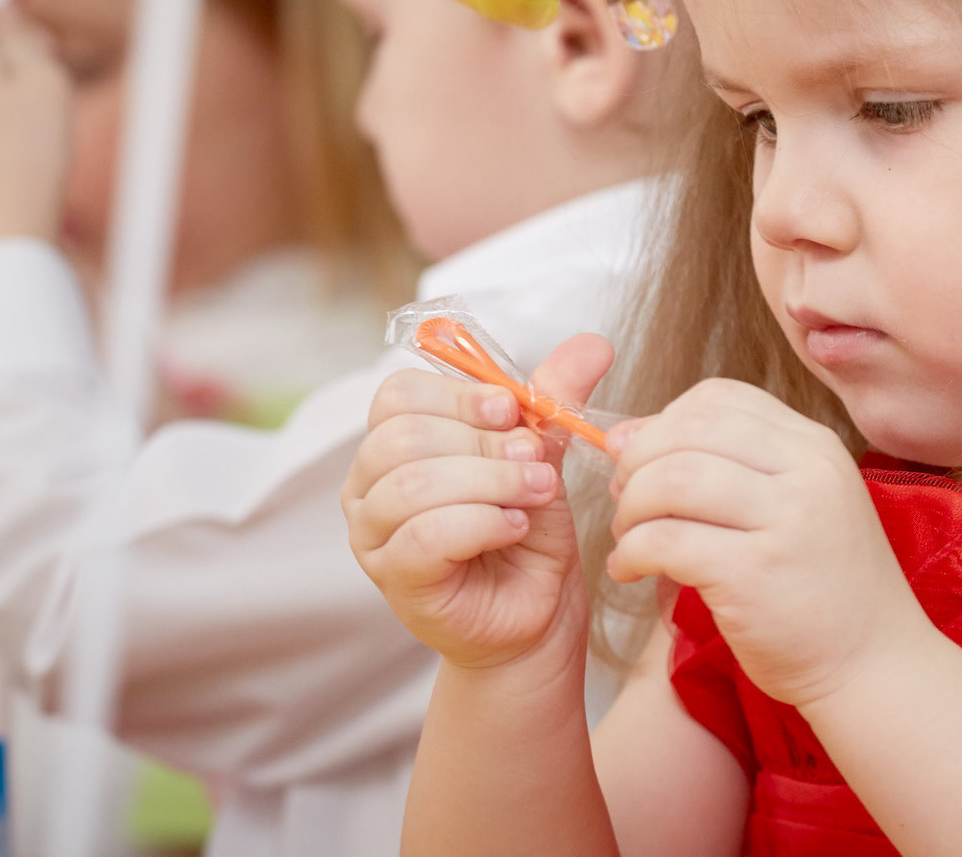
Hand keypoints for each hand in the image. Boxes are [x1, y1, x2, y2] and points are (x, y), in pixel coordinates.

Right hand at [343, 335, 612, 669]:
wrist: (537, 615)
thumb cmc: (526, 534)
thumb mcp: (540, 455)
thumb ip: (554, 399)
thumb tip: (594, 344)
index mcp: (392, 443)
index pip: (399, 394)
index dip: (460, 394)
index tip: (513, 410)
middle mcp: (367, 486)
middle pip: (404, 435)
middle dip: (483, 443)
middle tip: (536, 463)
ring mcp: (372, 537)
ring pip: (413, 483)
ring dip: (491, 481)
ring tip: (536, 494)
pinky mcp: (395, 579)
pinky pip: (424, 534)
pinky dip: (482, 522)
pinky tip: (514, 527)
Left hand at [605, 379, 927, 710]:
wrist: (875, 665)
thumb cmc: (825, 590)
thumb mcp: (798, 506)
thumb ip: (728, 465)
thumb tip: (627, 437)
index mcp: (815, 446)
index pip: (720, 397)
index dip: (664, 421)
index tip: (643, 459)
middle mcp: (806, 471)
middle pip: (688, 431)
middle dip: (637, 461)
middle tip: (625, 501)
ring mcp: (785, 520)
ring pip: (671, 479)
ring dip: (631, 507)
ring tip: (627, 537)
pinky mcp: (755, 574)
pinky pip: (665, 541)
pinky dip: (630, 553)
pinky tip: (629, 570)